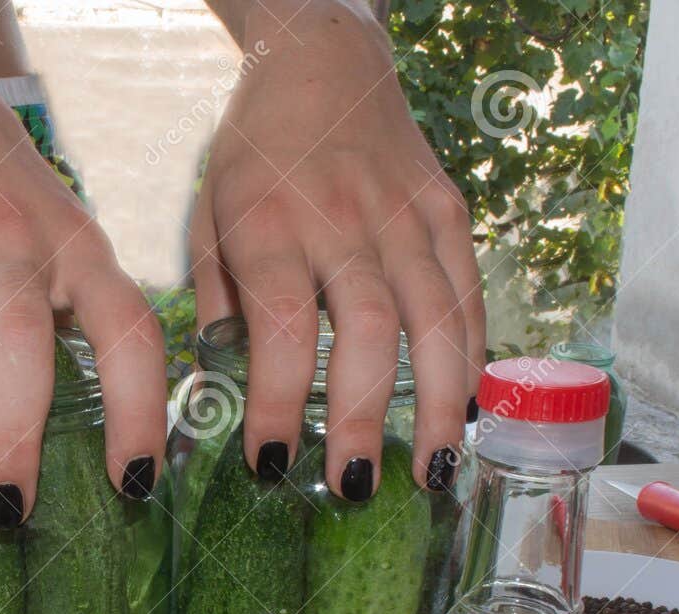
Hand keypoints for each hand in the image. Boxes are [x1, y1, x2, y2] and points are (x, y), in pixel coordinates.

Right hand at [0, 8, 164, 532]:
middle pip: (18, 350)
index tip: (134, 486)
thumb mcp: (62, 235)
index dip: (140, 411)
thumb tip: (93, 450)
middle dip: (12, 441)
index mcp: (79, 248)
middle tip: (5, 515)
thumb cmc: (1, 192)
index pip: (128, 332)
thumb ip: (76, 318)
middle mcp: (13, 242)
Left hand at [192, 0, 484, 497]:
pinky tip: (466, 408)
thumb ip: (219, 301)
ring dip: (439, 403)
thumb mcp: (208, 217)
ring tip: (436, 471)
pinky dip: (471, 356)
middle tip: (355, 486)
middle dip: (364, 417)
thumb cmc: (253, 157)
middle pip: (367, 331)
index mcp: (269, 225)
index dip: (280, 402)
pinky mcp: (447, 211)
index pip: (280, 328)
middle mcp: (341, 220)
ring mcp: (404, 214)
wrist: (321, 61)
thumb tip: (224, 390)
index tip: (271, 462)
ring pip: (435, 317)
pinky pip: (467, 293)